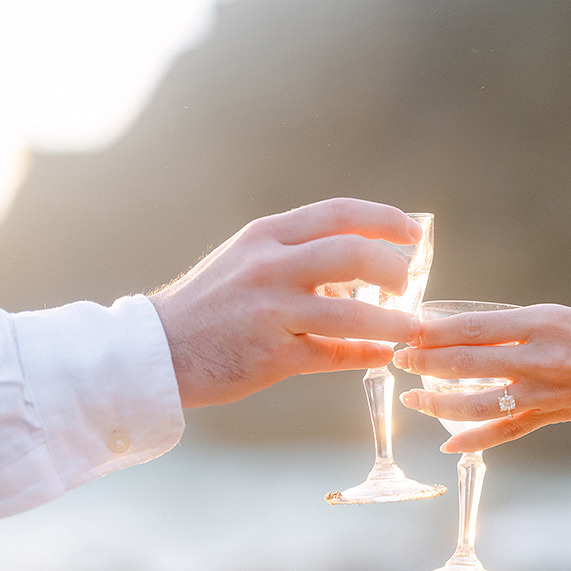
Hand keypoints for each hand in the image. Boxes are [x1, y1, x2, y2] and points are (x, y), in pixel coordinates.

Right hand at [148, 197, 421, 407]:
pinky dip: (364, 355)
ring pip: (352, 315)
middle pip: (353, 256)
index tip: (413, 233)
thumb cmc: (211, 304)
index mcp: (267, 236)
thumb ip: (299, 255)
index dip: (385, 219)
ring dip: (392, 322)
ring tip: (410, 328)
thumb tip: (359, 266)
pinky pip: (334, 356)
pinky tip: (380, 355)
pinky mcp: (271, 357)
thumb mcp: (248, 260)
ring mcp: (271, 313)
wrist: (158, 351)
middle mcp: (269, 267)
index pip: (339, 213)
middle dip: (394, 270)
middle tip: (408, 284)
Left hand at [393, 304, 570, 451]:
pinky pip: (509, 431)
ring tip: (412, 399)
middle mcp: (543, 357)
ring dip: (440, 402)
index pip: (475, 326)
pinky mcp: (559, 416)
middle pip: (468, 362)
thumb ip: (532, 326)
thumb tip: (488, 331)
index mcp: (545, 321)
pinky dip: (476, 439)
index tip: (404, 328)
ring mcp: (550, 391)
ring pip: (481, 401)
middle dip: (425, 362)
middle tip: (394, 358)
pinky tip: (448, 444)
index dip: (433, 331)